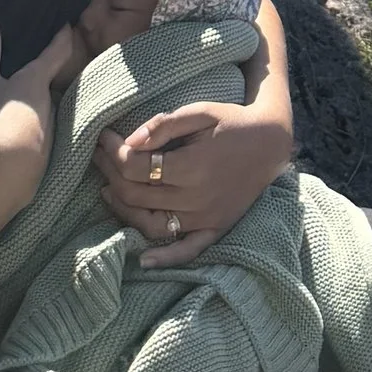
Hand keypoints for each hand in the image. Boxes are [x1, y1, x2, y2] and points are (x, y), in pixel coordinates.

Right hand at [0, 14, 76, 199]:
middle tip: (34, 63)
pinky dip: (30, 122)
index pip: (57, 52)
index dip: (62, 36)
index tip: (66, 24)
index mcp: (37, 80)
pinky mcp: (44, 148)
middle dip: (44, 72)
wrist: (11, 171)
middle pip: (50, 81)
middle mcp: (50, 100)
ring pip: (44, 106)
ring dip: (36, 100)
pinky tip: (18, 128)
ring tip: (22, 96)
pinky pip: (38, 127)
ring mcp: (49, 126)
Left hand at [96, 94, 292, 267]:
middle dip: (111, 173)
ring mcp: (205, 218)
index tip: (104, 137)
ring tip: (107, 190)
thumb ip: (164, 125)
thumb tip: (130, 141)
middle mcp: (196, 198)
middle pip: (136, 195)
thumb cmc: (232, 122)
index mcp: (191, 167)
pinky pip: (187, 250)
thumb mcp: (200, 111)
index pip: (135, 167)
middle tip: (100, 155)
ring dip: (123, 211)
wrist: (271, 142)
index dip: (113, 151)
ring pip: (151, 224)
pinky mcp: (214, 228)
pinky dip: (165, 259)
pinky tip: (143, 261)